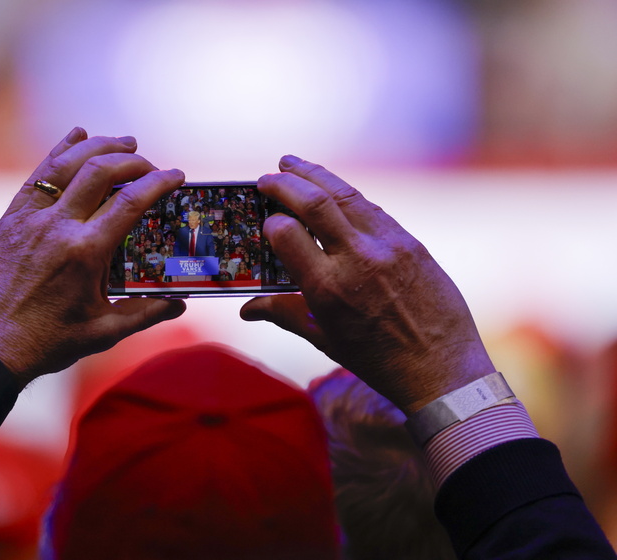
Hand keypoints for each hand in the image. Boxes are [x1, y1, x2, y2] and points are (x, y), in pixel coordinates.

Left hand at [0, 127, 185, 387]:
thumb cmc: (46, 344)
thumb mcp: (103, 333)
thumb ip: (146, 314)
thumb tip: (180, 302)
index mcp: (85, 253)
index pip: (131, 201)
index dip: (159, 182)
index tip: (176, 174)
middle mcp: (57, 227)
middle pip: (100, 171)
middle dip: (132, 159)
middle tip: (151, 164)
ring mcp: (28, 220)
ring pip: (66, 164)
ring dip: (98, 146)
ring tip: (123, 141)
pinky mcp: (9, 221)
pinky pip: (37, 177)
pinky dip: (59, 152)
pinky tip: (75, 137)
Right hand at [240, 156, 493, 413]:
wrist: (441, 370)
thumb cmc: (377, 360)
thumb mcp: (324, 339)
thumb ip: (284, 313)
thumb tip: (247, 307)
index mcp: (328, 288)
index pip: (286, 233)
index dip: (270, 221)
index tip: (265, 220)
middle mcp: (357, 260)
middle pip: (313, 202)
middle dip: (285, 183)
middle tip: (266, 177)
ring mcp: (388, 247)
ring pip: (345, 195)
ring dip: (315, 175)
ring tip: (293, 164)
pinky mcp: (411, 242)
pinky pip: (372, 209)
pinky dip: (347, 195)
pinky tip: (333, 189)